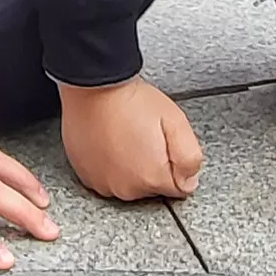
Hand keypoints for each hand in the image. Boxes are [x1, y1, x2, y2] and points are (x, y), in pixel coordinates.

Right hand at [57, 77, 202, 201]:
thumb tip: (190, 181)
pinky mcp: (85, 175)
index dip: (176, 162)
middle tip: (145, 136)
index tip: (165, 143)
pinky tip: (110, 143)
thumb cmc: (132, 101)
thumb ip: (189, 158)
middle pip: (153, 187)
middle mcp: (126, 189)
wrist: (93, 87)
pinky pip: (106, 178)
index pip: (179, 187)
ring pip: (129, 183)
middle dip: (153, 165)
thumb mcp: (176, 122)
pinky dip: (110, 165)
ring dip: (130, 166)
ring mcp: (102, 183)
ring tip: (126, 137)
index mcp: (152, 178)